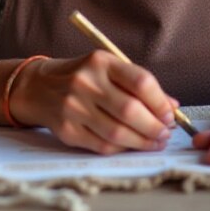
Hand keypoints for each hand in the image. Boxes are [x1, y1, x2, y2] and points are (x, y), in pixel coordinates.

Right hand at [11, 50, 178, 153]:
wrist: (37, 87)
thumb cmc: (82, 77)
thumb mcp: (107, 69)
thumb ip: (138, 85)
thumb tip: (172, 106)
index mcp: (101, 62)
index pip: (140, 82)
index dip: (160, 102)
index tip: (169, 113)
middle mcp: (85, 82)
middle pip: (130, 110)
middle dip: (154, 127)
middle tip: (165, 133)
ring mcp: (73, 107)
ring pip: (117, 133)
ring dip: (142, 142)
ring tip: (154, 142)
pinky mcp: (67, 130)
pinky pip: (102, 146)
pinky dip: (122, 149)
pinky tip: (131, 146)